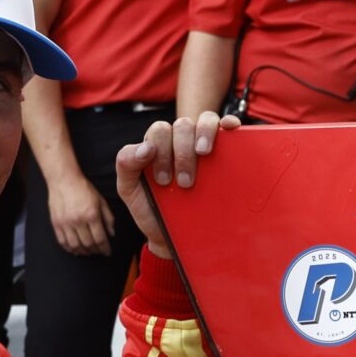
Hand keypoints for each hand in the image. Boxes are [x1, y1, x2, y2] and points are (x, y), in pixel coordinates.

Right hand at [45, 167, 113, 257]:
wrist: (64, 180)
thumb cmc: (84, 189)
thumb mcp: (101, 201)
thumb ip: (108, 218)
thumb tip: (111, 233)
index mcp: (91, 215)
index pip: (100, 238)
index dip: (105, 248)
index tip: (107, 252)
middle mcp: (78, 221)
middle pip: (88, 244)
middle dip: (95, 251)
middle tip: (99, 252)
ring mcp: (66, 223)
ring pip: (75, 245)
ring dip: (83, 252)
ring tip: (88, 252)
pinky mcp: (56, 223)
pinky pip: (62, 241)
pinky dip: (69, 248)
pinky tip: (75, 249)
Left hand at [116, 112, 241, 261]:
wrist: (174, 236)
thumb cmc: (151, 210)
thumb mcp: (129, 189)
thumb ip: (125, 164)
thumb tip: (145, 148)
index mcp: (157, 145)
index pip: (160, 130)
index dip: (162, 151)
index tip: (164, 181)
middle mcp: (180, 140)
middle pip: (183, 125)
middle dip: (182, 152)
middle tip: (183, 182)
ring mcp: (203, 144)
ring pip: (205, 120)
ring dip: (204, 134)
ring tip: (203, 154)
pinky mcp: (223, 152)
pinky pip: (227, 126)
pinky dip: (229, 122)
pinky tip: (229, 128)